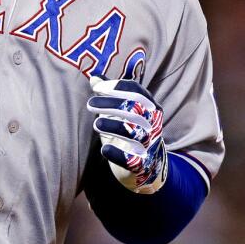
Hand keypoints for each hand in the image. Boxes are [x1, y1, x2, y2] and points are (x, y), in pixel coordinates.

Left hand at [86, 76, 167, 193]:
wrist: (148, 166)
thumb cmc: (131, 131)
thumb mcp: (123, 111)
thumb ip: (110, 94)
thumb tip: (93, 78)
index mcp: (151, 107)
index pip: (137, 92)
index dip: (117, 87)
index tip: (97, 88)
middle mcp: (154, 124)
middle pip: (136, 109)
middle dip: (112, 104)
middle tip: (90, 104)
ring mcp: (150, 145)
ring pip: (135, 133)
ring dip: (113, 126)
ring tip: (96, 124)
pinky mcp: (143, 165)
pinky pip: (132, 159)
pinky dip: (118, 153)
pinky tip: (104, 148)